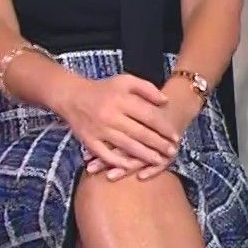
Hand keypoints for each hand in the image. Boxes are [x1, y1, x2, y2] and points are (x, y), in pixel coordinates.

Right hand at [60, 74, 177, 181]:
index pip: (148, 116)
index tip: (175, 136)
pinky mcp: (89, 141)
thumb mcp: (125, 80)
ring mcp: (99, 130)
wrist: (71, 96)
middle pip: (140, 133)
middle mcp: (110, 115)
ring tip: (159, 161)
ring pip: (126, 146)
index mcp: (121, 99)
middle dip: (158, 144)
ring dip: (144, 155)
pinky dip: (119, 162)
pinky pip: (106, 155)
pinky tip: (133, 166)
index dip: (164, 127)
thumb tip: (165, 101)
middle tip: (172, 152)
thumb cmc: (103, 89)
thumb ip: (146, 88)